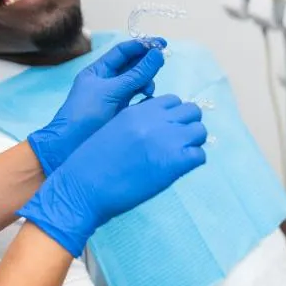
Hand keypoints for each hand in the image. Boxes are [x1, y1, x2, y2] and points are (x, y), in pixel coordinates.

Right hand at [19, 94, 206, 256]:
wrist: (85, 185)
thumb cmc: (93, 160)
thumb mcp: (114, 127)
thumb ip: (137, 120)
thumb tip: (158, 124)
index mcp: (139, 110)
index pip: (173, 100)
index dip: (173, 114)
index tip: (167, 128)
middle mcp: (156, 120)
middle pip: (192, 111)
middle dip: (188, 125)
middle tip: (176, 142)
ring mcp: (168, 140)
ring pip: (200, 131)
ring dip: (193, 142)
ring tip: (178, 156)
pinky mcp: (175, 163)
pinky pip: (200, 155)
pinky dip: (192, 162)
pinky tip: (177, 169)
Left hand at [27, 39, 165, 175]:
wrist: (71, 145)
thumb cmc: (85, 114)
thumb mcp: (110, 91)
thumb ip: (135, 75)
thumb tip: (157, 54)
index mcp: (98, 71)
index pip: (122, 52)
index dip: (141, 45)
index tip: (161, 42)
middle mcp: (107, 81)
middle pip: (132, 65)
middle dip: (147, 62)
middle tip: (163, 60)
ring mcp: (115, 97)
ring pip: (137, 82)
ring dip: (147, 81)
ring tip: (149, 89)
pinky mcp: (123, 112)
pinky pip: (139, 99)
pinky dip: (146, 97)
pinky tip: (149, 99)